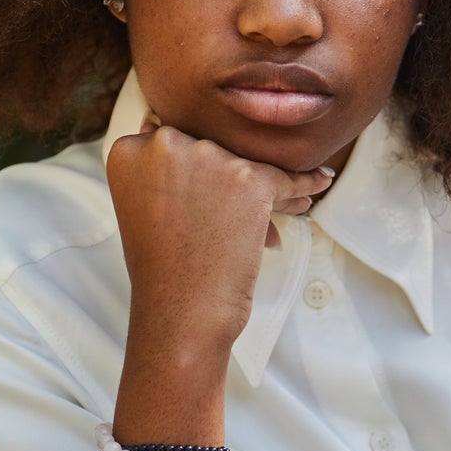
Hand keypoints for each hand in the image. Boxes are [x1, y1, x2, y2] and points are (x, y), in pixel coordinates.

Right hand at [107, 118, 335, 354]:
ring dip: (270, 187)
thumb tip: (181, 137)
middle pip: (214, 147)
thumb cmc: (161, 272)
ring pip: (250, 162)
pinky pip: (288, 177)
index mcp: (130, 150)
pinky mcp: (250, 178)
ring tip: (289, 208)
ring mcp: (209, 158)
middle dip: (234, 176)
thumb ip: (157, 171)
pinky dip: (307, 184)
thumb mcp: (141, 209)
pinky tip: (320, 182)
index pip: (175, 141)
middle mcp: (166, 144)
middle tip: (248, 205)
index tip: (210, 188)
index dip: (198, 167)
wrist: (181, 313)